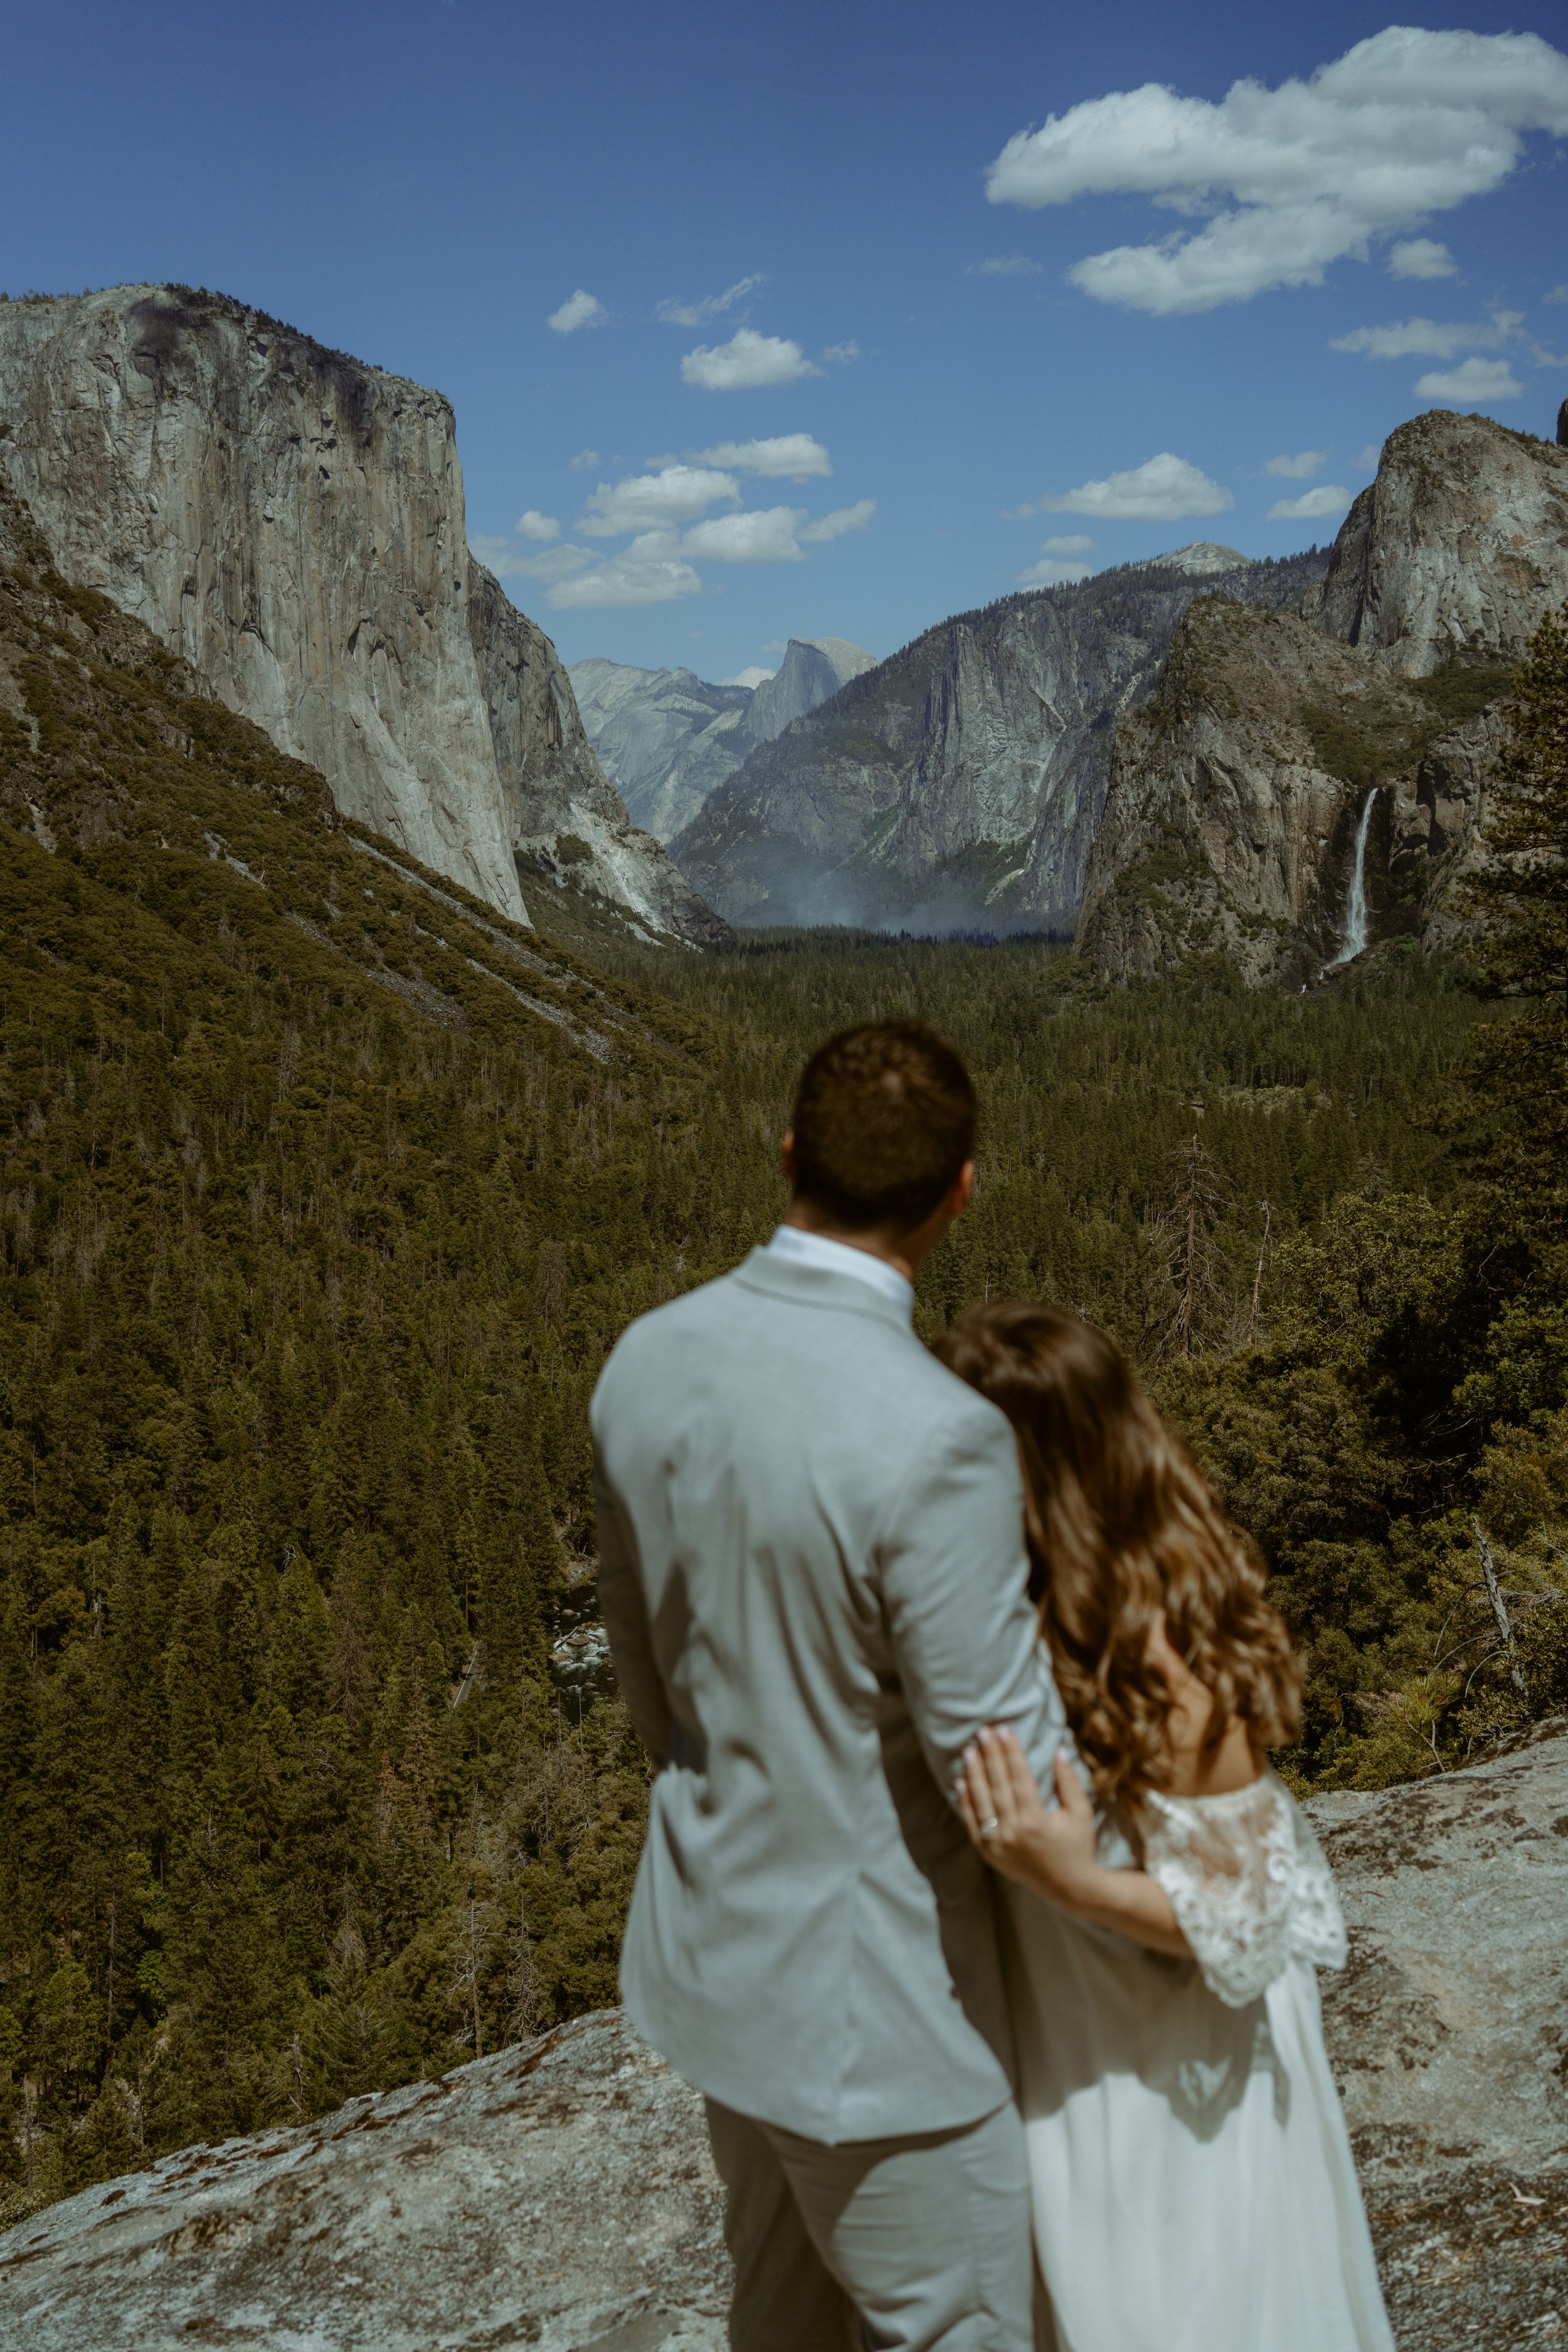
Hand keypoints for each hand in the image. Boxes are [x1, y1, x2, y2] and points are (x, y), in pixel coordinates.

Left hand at [956, 1725, 1190, 1957]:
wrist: (1071, 1889)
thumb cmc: (1079, 1847)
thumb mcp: (1081, 1813)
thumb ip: (1069, 1781)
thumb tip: (1059, 1750)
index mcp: (1035, 1821)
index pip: (1019, 1777)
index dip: (1011, 1751)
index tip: (1004, 1730)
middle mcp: (1012, 1833)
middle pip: (997, 1785)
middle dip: (990, 1755)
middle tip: (983, 1731)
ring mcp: (998, 1845)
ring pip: (982, 1802)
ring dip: (974, 1774)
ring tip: (969, 1750)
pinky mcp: (989, 1854)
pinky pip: (973, 1824)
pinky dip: (966, 1802)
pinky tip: (961, 1781)